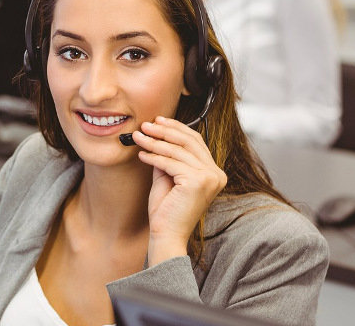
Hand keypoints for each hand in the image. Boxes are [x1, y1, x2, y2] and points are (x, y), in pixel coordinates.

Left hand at [132, 116, 226, 264]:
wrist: (166, 234)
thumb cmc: (166, 209)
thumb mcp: (168, 176)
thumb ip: (168, 157)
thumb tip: (156, 133)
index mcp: (214, 173)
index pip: (196, 142)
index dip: (176, 128)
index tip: (158, 120)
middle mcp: (217, 174)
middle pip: (189, 142)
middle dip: (164, 130)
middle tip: (145, 125)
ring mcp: (210, 178)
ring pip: (177, 151)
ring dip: (154, 142)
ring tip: (138, 137)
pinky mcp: (197, 182)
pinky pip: (170, 163)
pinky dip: (153, 157)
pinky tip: (141, 154)